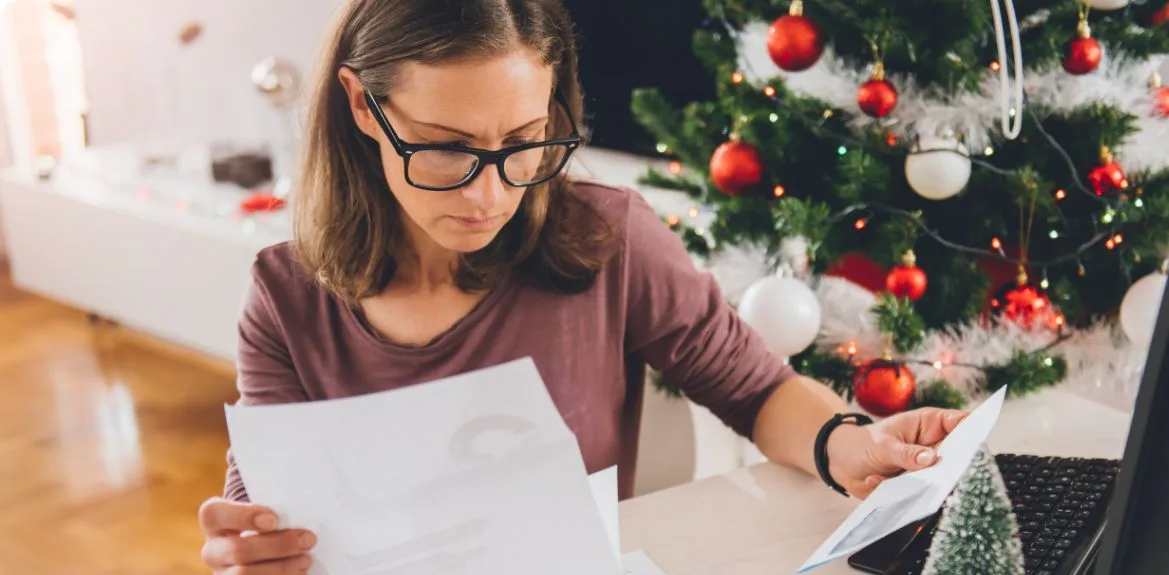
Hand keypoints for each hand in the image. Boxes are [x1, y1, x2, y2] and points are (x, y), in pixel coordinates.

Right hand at [199, 497, 316, 573]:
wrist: (266, 550)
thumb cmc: (270, 521)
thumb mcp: (268, 509)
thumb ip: (275, 505)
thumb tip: (301, 506)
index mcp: (214, 521)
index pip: (215, 514)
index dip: (243, 517)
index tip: (273, 520)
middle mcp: (213, 550)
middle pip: (237, 550)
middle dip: (277, 546)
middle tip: (308, 539)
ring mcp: (222, 573)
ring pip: (243, 574)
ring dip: (281, 568)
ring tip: (306, 559)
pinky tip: (299, 572)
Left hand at [825, 407, 968, 498]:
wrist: (843, 463)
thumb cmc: (865, 444)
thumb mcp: (883, 445)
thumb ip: (906, 453)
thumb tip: (932, 459)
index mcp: (930, 424)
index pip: (962, 423)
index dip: (973, 431)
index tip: (976, 448)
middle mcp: (935, 445)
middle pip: (960, 455)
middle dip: (956, 466)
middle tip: (942, 474)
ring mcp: (929, 467)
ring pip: (946, 478)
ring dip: (931, 485)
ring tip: (907, 483)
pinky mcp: (920, 486)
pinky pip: (925, 494)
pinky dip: (909, 494)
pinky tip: (879, 482)